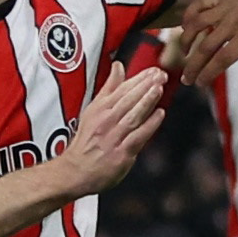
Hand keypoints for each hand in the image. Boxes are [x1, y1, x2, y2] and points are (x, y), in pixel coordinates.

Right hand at [49, 70, 173, 200]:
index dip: (139, 78)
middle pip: (128, 100)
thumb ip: (109, 88)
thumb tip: (119, 66)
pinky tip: (160, 114)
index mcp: (100, 109)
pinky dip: (149, 125)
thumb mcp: (94, 109)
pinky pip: (137, 136)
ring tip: (159, 89)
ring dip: (146, 101)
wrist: (76, 171)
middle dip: (145, 86)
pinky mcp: (121, 153)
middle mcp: (106, 121)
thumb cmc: (88, 140)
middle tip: (161, 75)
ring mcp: (114, 137)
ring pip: (133, 115)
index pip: (121, 90)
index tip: (153, 70)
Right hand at [165, 0, 237, 93]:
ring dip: (186, 39)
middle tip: (186, 78)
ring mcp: (228, 6)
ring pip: (198, 22)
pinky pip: (200, 2)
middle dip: (193, 65)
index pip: (222, 58)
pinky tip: (185, 27)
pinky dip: (189, 13)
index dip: (208, 73)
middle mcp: (235, 20)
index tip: (200, 84)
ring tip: (184, 53)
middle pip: (207, 45)